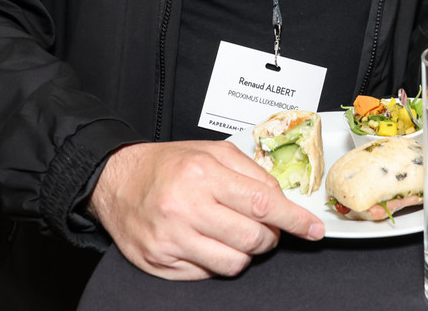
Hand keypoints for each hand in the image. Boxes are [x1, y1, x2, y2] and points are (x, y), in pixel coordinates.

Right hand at [89, 140, 322, 279]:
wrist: (115, 181)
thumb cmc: (167, 165)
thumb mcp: (212, 152)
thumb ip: (251, 173)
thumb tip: (282, 199)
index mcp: (203, 174)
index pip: (264, 203)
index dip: (294, 220)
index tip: (312, 229)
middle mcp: (186, 207)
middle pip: (253, 238)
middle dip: (269, 237)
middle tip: (263, 227)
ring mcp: (171, 239)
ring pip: (234, 263)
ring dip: (244, 253)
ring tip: (232, 234)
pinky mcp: (159, 262)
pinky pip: (206, 275)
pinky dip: (215, 262)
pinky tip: (205, 242)